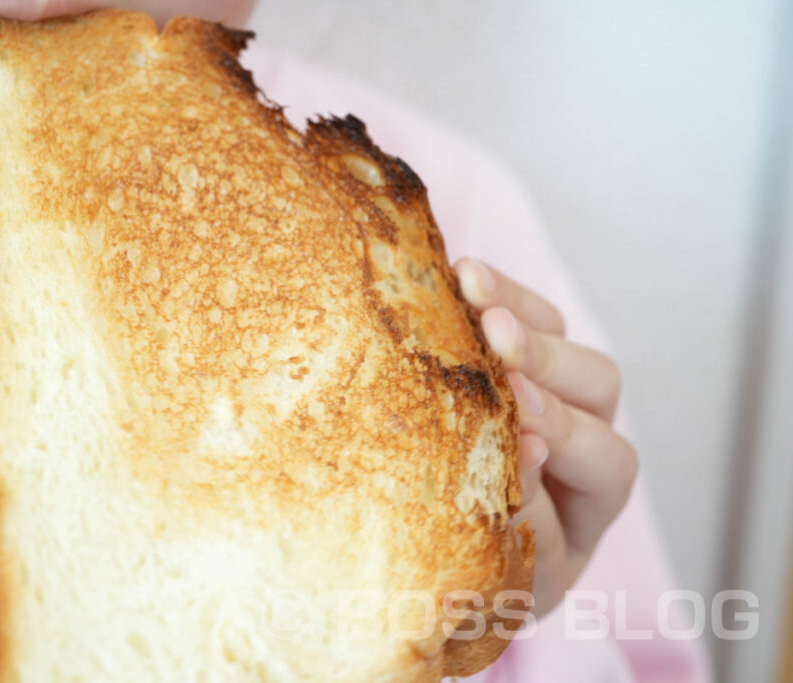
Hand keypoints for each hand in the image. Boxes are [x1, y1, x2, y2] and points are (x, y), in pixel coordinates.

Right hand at [453, 258, 637, 619]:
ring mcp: (554, 389)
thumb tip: (523, 447)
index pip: (603, 459)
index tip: (517, 423)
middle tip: (496, 336)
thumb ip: (520, 515)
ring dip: (516, 306)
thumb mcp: (501, 567)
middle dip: (543, 360)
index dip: (560, 435)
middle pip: (595, 384)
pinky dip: (492, 293)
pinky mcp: (513, 358)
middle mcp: (587, 435)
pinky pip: (523, 313)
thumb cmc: (475, 571)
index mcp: (595, 499)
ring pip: (564, 335)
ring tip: (468, 282)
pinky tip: (456, 274)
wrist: (444, 553)